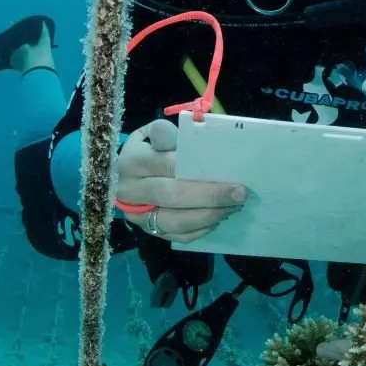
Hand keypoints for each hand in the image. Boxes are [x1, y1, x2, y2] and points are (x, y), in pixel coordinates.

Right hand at [114, 118, 246, 243]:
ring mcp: (138, 216)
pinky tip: (219, 218)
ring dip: (209, 215)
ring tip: (233, 207)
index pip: (166, 165)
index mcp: (131, 162)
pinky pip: (178, 236)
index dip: (196, 169)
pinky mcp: (148, 231)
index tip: (227, 171)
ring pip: (175, 222)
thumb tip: (182, 129)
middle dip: (210, 196)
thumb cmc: (148, 151)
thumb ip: (166, 134)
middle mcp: (130, 192)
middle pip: (172, 196)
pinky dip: (201, 229)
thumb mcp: (152, 136)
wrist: (126, 178)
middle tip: (239, 194)